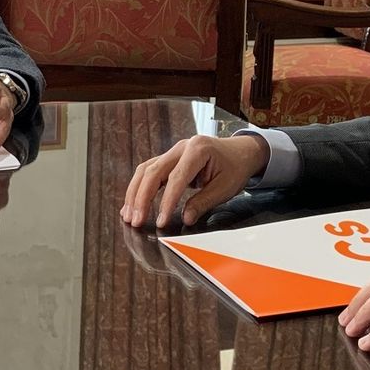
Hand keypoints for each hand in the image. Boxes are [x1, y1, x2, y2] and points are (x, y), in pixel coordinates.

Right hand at [122, 134, 269, 227]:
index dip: (167, 202)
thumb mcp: (225, 187)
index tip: (161, 222)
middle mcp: (181, 147)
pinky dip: (139, 188)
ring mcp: (173, 151)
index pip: (176, 178)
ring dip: (135, 193)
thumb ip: (204, 202)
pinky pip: (149, 172)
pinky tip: (133, 204)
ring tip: (129, 216)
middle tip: (136, 221)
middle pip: (153, 171)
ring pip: (146, 170)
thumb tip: (185, 218)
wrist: (241, 152)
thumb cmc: (235, 168)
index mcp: (198, 150)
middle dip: (142, 198)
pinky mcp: (169, 159)